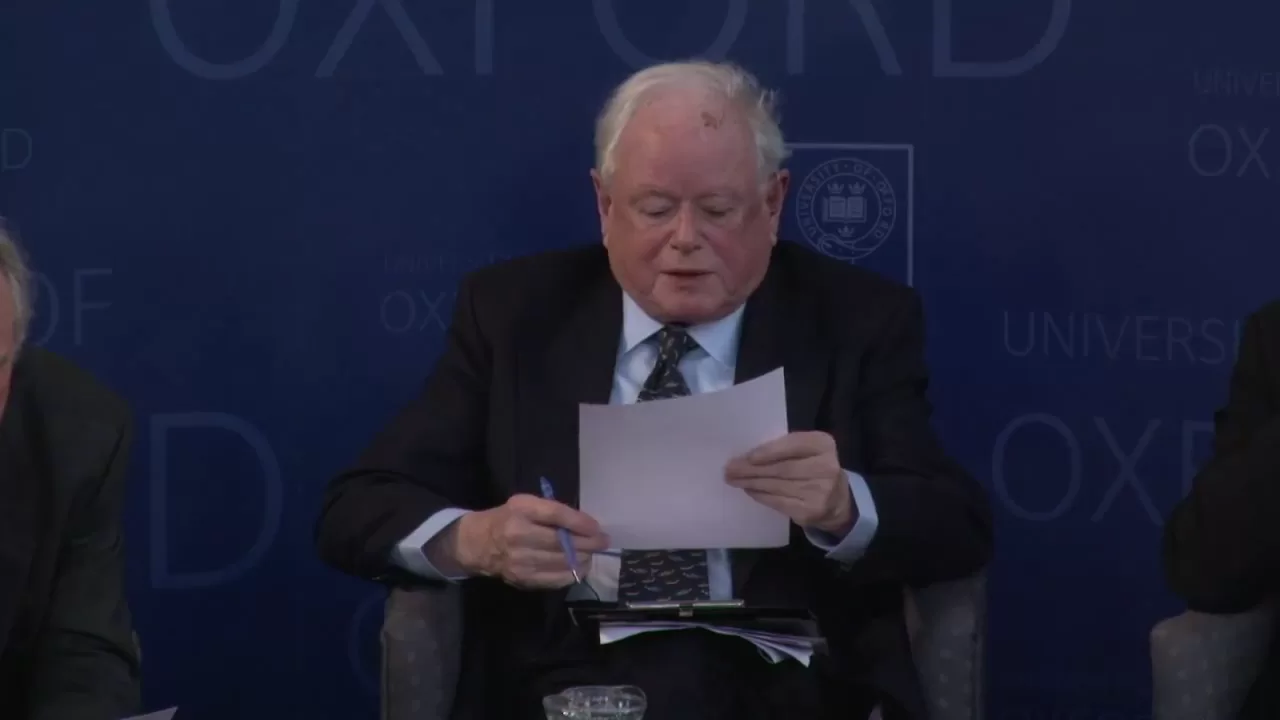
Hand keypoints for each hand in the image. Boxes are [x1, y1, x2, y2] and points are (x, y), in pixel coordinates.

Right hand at [454, 494, 609, 588]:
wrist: (477, 544)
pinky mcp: (523, 579)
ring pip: (561, 562)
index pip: (556, 515)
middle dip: (588, 543)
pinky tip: (580, 567)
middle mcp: (519, 535)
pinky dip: (572, 574)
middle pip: (562, 541)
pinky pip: (555, 579)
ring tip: (592, 554)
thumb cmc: (506, 518)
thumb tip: (584, 524)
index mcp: (520, 510)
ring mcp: (520, 560)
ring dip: (583, 559)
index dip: (580, 522)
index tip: (597, 527)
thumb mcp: (524, 503)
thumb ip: (550, 511)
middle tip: (603, 542)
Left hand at [724, 431, 854, 535]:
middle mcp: (826, 468)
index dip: (769, 451)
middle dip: (752, 469)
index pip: (793, 445)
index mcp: (823, 445)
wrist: (837, 501)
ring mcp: (819, 492)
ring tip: (733, 479)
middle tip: (730, 469)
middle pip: (782, 468)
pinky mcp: (809, 512)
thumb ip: (785, 448)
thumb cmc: (814, 467)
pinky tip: (749, 490)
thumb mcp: (808, 450)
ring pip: (776, 486)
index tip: (748, 456)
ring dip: (751, 482)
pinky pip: (778, 502)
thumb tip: (747, 455)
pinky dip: (760, 496)